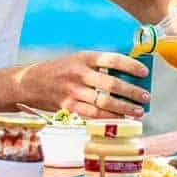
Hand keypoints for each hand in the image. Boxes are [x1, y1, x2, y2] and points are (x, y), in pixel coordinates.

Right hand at [18, 52, 149, 119]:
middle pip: (111, 83)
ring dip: (124, 108)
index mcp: (84, 57)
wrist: (31, 82)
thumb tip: (126, 75)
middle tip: (146, 97)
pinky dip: (109, 118)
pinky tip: (121, 119)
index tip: (144, 73)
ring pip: (104, 102)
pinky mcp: (68, 105)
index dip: (130, 65)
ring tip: (138, 111)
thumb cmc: (60, 70)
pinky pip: (93, 114)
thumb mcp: (77, 60)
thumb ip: (98, 66)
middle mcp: (79, 73)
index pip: (112, 59)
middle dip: (132, 91)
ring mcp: (73, 90)